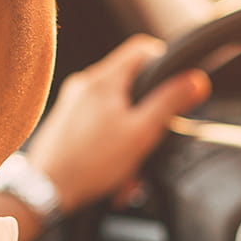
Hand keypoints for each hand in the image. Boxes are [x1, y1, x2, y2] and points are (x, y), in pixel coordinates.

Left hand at [22, 34, 210, 212]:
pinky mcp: (67, 123)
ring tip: (130, 173)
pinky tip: (115, 176)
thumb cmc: (90, 164)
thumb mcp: (141, 132)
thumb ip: (170, 102)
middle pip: (131, 84)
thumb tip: (196, 79)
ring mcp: (73, 104)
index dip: (166, 62)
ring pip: (117, 111)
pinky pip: (100, 127)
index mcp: (103, 79)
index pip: (142, 49)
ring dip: (131, 140)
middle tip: (152, 142)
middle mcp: (85, 85)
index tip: (177, 87)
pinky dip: (113, 147)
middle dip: (147, 117)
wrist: (44, 192)